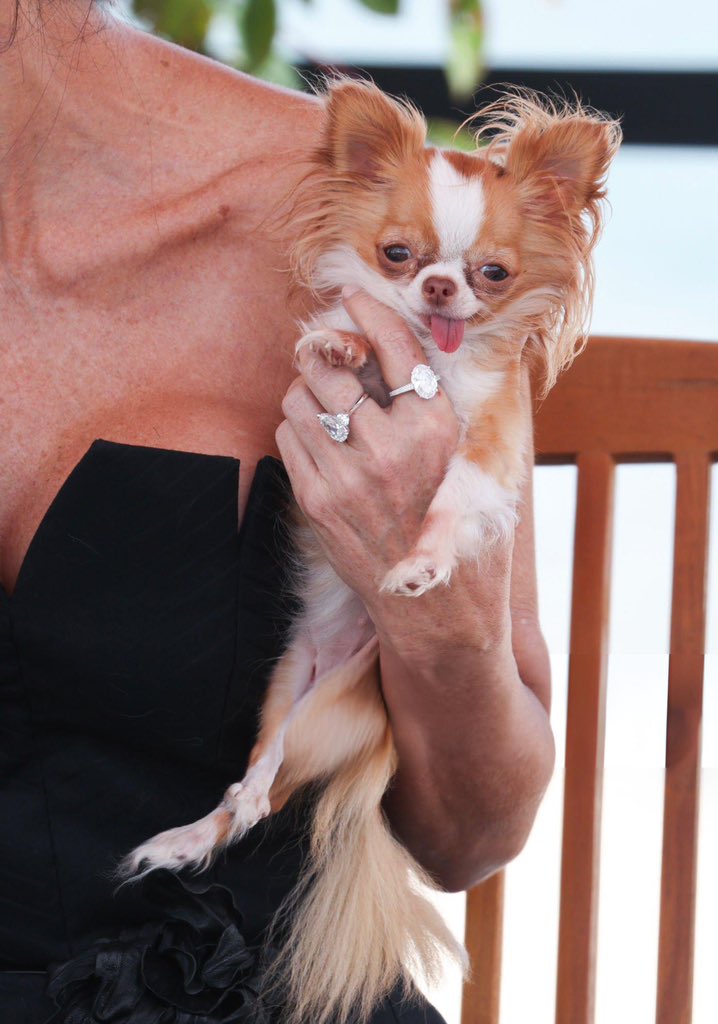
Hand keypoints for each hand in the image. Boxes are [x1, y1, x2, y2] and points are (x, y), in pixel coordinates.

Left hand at [275, 288, 458, 613]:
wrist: (440, 613)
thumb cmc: (467, 537)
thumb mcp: (479, 467)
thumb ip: (449, 411)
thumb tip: (417, 354)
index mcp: (438, 430)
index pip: (394, 347)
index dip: (369, 312)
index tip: (353, 297)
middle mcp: (390, 448)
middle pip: (333, 366)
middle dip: (326, 351)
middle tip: (329, 350)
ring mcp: (348, 478)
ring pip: (301, 399)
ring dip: (309, 389)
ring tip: (328, 400)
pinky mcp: (318, 504)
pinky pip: (288, 438)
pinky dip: (297, 427)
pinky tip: (321, 439)